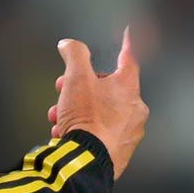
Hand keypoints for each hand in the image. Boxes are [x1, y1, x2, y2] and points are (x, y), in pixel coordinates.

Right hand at [46, 27, 148, 179]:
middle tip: (62, 90)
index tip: (131, 32)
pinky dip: (84, 129)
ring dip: (78, 110)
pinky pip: (101, 133)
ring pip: (102, 112)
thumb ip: (74, 55)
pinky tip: (66, 134)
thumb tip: (69, 44)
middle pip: (109, 88)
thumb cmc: (86, 118)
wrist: (88, 161)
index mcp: (128, 88)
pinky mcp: (121, 151)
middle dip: (81, 88)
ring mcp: (130, 132)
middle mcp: (135, 109)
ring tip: (58, 118)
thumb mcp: (76, 79)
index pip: (128, 58)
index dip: (126, 44)